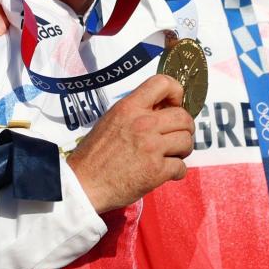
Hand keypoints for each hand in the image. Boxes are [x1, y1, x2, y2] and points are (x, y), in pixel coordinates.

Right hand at [65, 75, 194, 212]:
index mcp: (129, 108)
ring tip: (170, 155)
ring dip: (182, 150)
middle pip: (183, 116)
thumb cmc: (94, 155)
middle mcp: (142, 124)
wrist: (82, 185)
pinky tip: (166, 172)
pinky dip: (177, 171)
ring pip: (187, 141)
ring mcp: (151, 147)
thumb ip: (136, 112)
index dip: (176, 93)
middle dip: (184, 128)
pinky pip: (181, 167)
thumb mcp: (111, 120)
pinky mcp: (156, 171)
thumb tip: (164, 108)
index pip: (163, 83)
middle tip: (175, 137)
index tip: (175, 105)